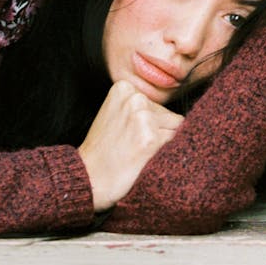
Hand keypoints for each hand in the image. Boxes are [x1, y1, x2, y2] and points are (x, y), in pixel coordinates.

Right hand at [78, 81, 183, 211]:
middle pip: (168, 114)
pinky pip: (175, 142)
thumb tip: (176, 111)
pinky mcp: (151, 138)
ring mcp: (143, 117)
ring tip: (136, 150)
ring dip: (162, 142)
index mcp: (124, 87)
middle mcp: (135, 98)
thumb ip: (138, 106)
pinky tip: (143, 157)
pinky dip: (165, 152)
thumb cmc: (103, 149)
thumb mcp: (115, 114)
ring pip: (174, 128)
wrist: (89, 177)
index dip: (150, 122)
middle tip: (133, 144)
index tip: (132, 133)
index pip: (156, 102)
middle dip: (158, 131)